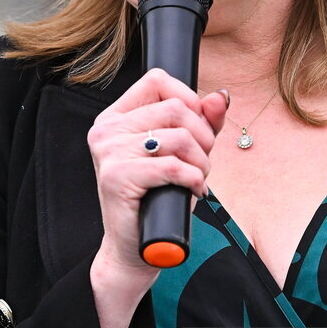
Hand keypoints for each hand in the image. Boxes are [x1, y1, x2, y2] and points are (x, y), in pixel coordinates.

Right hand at [88, 68, 227, 298]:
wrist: (135, 248)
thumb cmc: (159, 198)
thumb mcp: (183, 153)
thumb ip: (202, 122)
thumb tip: (221, 96)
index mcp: (116, 117)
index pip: (157, 80)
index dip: (189, 99)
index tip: (198, 129)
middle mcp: (106, 129)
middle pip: (174, 108)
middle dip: (203, 136)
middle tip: (202, 162)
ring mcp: (107, 152)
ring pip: (178, 137)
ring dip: (201, 162)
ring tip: (197, 179)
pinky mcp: (115, 176)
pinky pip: (171, 166)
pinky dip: (193, 179)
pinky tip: (193, 191)